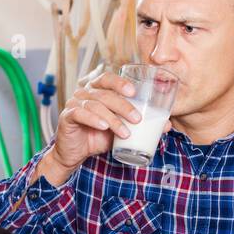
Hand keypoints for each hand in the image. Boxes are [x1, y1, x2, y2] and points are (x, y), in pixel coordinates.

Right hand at [36, 71, 171, 185]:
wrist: (75, 154)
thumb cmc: (98, 138)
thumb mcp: (122, 130)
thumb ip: (140, 125)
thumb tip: (167, 125)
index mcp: (97, 90)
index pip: (107, 78)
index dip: (120, 82)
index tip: (134, 91)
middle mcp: (84, 93)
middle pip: (105, 93)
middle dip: (124, 106)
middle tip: (137, 119)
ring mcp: (74, 103)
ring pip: (96, 105)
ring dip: (113, 119)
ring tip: (125, 133)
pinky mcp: (66, 116)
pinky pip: (80, 113)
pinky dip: (94, 119)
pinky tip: (103, 127)